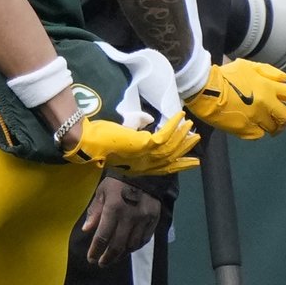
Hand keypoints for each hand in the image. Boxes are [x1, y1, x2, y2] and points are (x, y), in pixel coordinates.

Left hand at [63, 112, 200, 175]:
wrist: (88, 142)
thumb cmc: (101, 139)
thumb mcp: (123, 135)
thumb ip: (136, 126)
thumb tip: (149, 119)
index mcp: (139, 167)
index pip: (164, 168)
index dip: (180, 165)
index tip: (194, 161)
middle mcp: (145, 165)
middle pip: (171, 157)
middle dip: (185, 149)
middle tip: (196, 139)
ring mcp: (145, 156)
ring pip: (171, 146)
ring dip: (182, 135)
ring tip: (190, 125)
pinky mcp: (143, 145)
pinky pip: (164, 135)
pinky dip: (173, 125)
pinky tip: (180, 116)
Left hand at [80, 175, 160, 265]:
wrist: (145, 172)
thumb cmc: (118, 181)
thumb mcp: (102, 191)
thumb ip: (95, 211)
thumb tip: (87, 230)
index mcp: (113, 208)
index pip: (103, 236)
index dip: (96, 250)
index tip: (91, 259)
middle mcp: (129, 217)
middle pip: (117, 245)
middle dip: (107, 257)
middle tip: (101, 263)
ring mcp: (143, 220)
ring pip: (131, 245)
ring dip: (121, 255)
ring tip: (112, 259)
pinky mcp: (154, 221)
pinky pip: (144, 240)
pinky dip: (134, 247)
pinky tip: (127, 250)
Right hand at [185, 58, 285, 139]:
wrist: (202, 88)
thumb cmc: (223, 75)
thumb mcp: (246, 65)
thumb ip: (268, 72)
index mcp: (268, 86)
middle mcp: (266, 102)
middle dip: (282, 121)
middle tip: (275, 122)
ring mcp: (256, 117)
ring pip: (272, 128)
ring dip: (267, 126)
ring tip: (254, 120)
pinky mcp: (245, 129)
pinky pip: (257, 135)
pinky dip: (253, 131)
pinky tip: (243, 123)